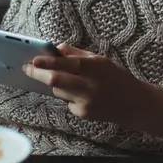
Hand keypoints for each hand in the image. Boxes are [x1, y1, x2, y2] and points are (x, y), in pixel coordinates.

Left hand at [24, 44, 162, 142]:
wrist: (135, 104)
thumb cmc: (117, 78)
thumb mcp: (100, 60)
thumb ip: (77, 54)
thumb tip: (55, 49)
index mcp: (95, 67)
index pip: (65, 64)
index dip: (47, 62)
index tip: (33, 60)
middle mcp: (89, 85)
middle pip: (55, 80)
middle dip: (38, 74)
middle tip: (28, 69)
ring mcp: (86, 101)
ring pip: (59, 91)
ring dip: (56, 84)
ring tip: (71, 81)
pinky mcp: (83, 113)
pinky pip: (67, 102)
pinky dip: (69, 96)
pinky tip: (83, 95)